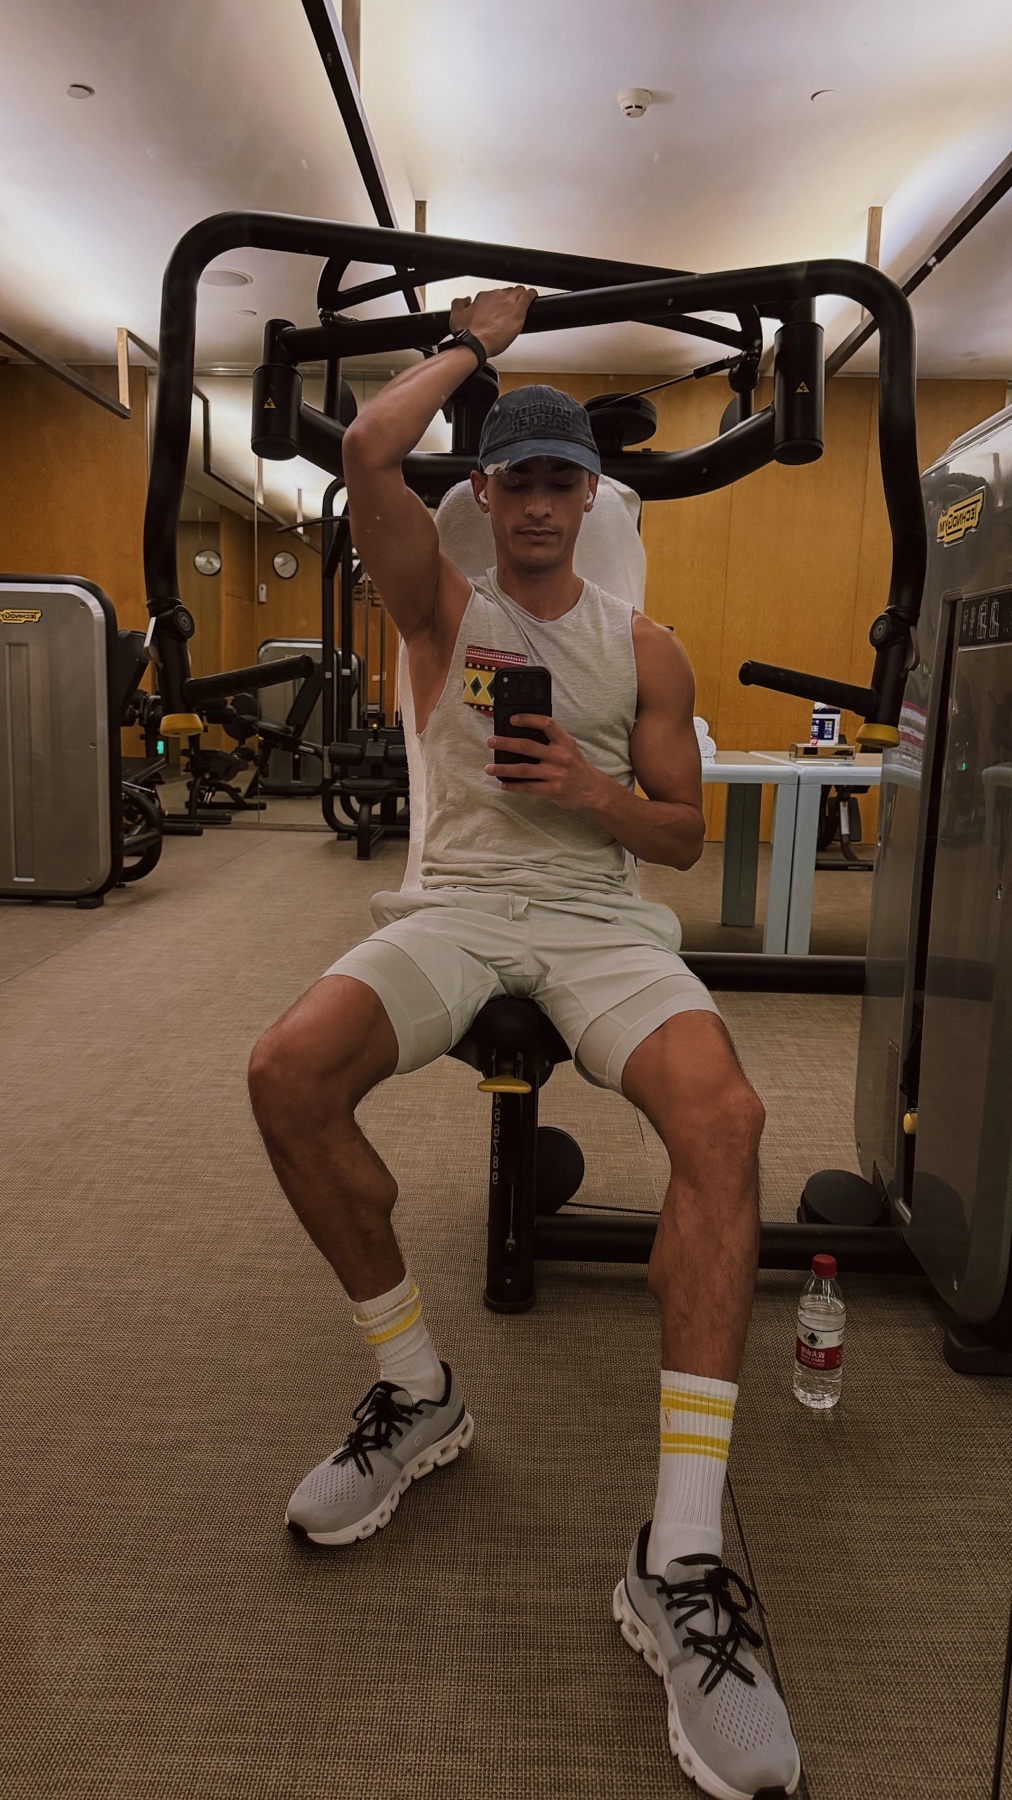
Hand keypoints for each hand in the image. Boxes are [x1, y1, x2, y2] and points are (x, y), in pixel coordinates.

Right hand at [448, 285, 536, 358]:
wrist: (475, 343)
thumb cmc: (467, 334)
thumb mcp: (455, 316)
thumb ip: (459, 303)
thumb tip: (465, 299)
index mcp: (483, 297)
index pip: (494, 295)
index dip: (497, 302)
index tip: (497, 309)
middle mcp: (496, 296)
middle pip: (507, 292)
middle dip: (509, 300)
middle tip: (509, 311)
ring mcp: (508, 302)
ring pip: (519, 291)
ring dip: (521, 297)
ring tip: (522, 304)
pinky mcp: (518, 310)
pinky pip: (529, 296)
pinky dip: (532, 296)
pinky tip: (533, 298)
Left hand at [485, 716, 609, 809]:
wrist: (593, 790)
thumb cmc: (576, 766)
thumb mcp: (569, 748)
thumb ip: (551, 741)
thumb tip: (522, 734)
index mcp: (564, 741)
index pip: (546, 724)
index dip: (528, 719)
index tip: (512, 719)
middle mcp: (560, 756)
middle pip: (527, 746)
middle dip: (506, 743)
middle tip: (491, 741)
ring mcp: (556, 773)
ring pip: (523, 770)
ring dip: (503, 769)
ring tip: (489, 768)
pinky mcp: (553, 789)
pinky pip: (528, 787)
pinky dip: (514, 786)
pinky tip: (503, 784)